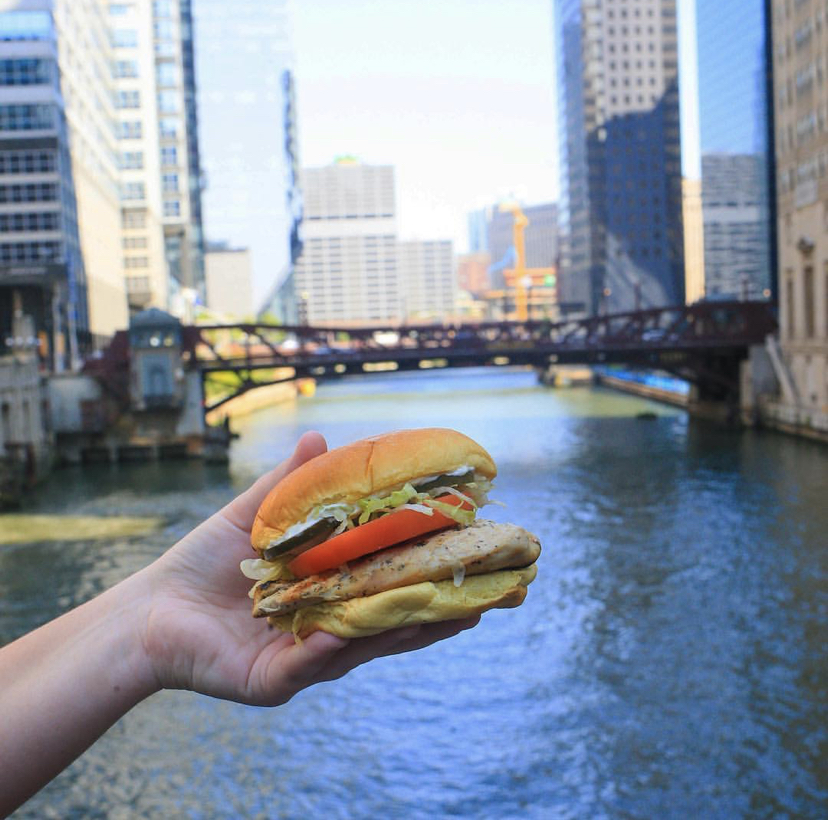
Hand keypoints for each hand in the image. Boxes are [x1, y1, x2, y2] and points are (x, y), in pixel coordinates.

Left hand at [139, 431, 478, 705]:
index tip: (463, 555)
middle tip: (482, 598)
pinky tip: (359, 632)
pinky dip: (331, 649)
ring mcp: (304, 660)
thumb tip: (320, 436)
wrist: (149, 611)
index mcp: (327, 596)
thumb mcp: (252, 519)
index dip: (423, 575)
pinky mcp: (274, 682)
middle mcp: (325, 632)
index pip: (385, 587)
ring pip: (362, 647)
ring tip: (444, 614)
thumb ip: (288, 485)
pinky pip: (309, 665)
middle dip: (434, 612)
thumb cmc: (202, 565)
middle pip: (388, 623)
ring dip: (402, 631)